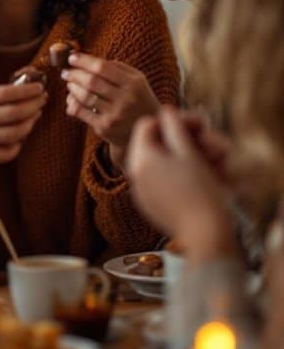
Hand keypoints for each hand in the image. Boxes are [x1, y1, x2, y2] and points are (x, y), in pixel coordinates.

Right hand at [0, 82, 46, 170]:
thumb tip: (21, 92)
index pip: (6, 93)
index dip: (27, 91)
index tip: (39, 88)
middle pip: (14, 113)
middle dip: (33, 106)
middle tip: (42, 102)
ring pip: (14, 134)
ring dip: (29, 125)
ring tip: (34, 118)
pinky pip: (6, 153)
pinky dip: (17, 145)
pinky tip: (19, 138)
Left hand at [62, 53, 159, 168]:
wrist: (148, 131)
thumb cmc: (138, 99)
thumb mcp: (137, 80)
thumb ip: (118, 67)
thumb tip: (89, 59)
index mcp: (133, 84)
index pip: (103, 67)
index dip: (84, 61)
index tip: (72, 57)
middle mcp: (125, 99)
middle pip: (92, 81)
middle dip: (75, 74)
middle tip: (66, 71)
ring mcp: (115, 115)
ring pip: (85, 97)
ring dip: (73, 88)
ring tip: (69, 84)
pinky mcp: (105, 128)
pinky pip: (82, 112)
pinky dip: (72, 103)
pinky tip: (71, 99)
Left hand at [127, 106, 234, 258]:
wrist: (207, 236)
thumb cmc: (201, 192)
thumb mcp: (189, 153)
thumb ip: (175, 128)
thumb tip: (166, 112)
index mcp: (140, 159)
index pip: (146, 125)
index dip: (171, 120)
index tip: (194, 125)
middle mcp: (135, 176)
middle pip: (155, 145)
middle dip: (183, 140)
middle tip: (209, 143)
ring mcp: (142, 194)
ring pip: (161, 164)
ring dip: (186, 158)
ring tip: (214, 163)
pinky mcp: (153, 207)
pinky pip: (163, 182)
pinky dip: (181, 176)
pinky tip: (203, 179)